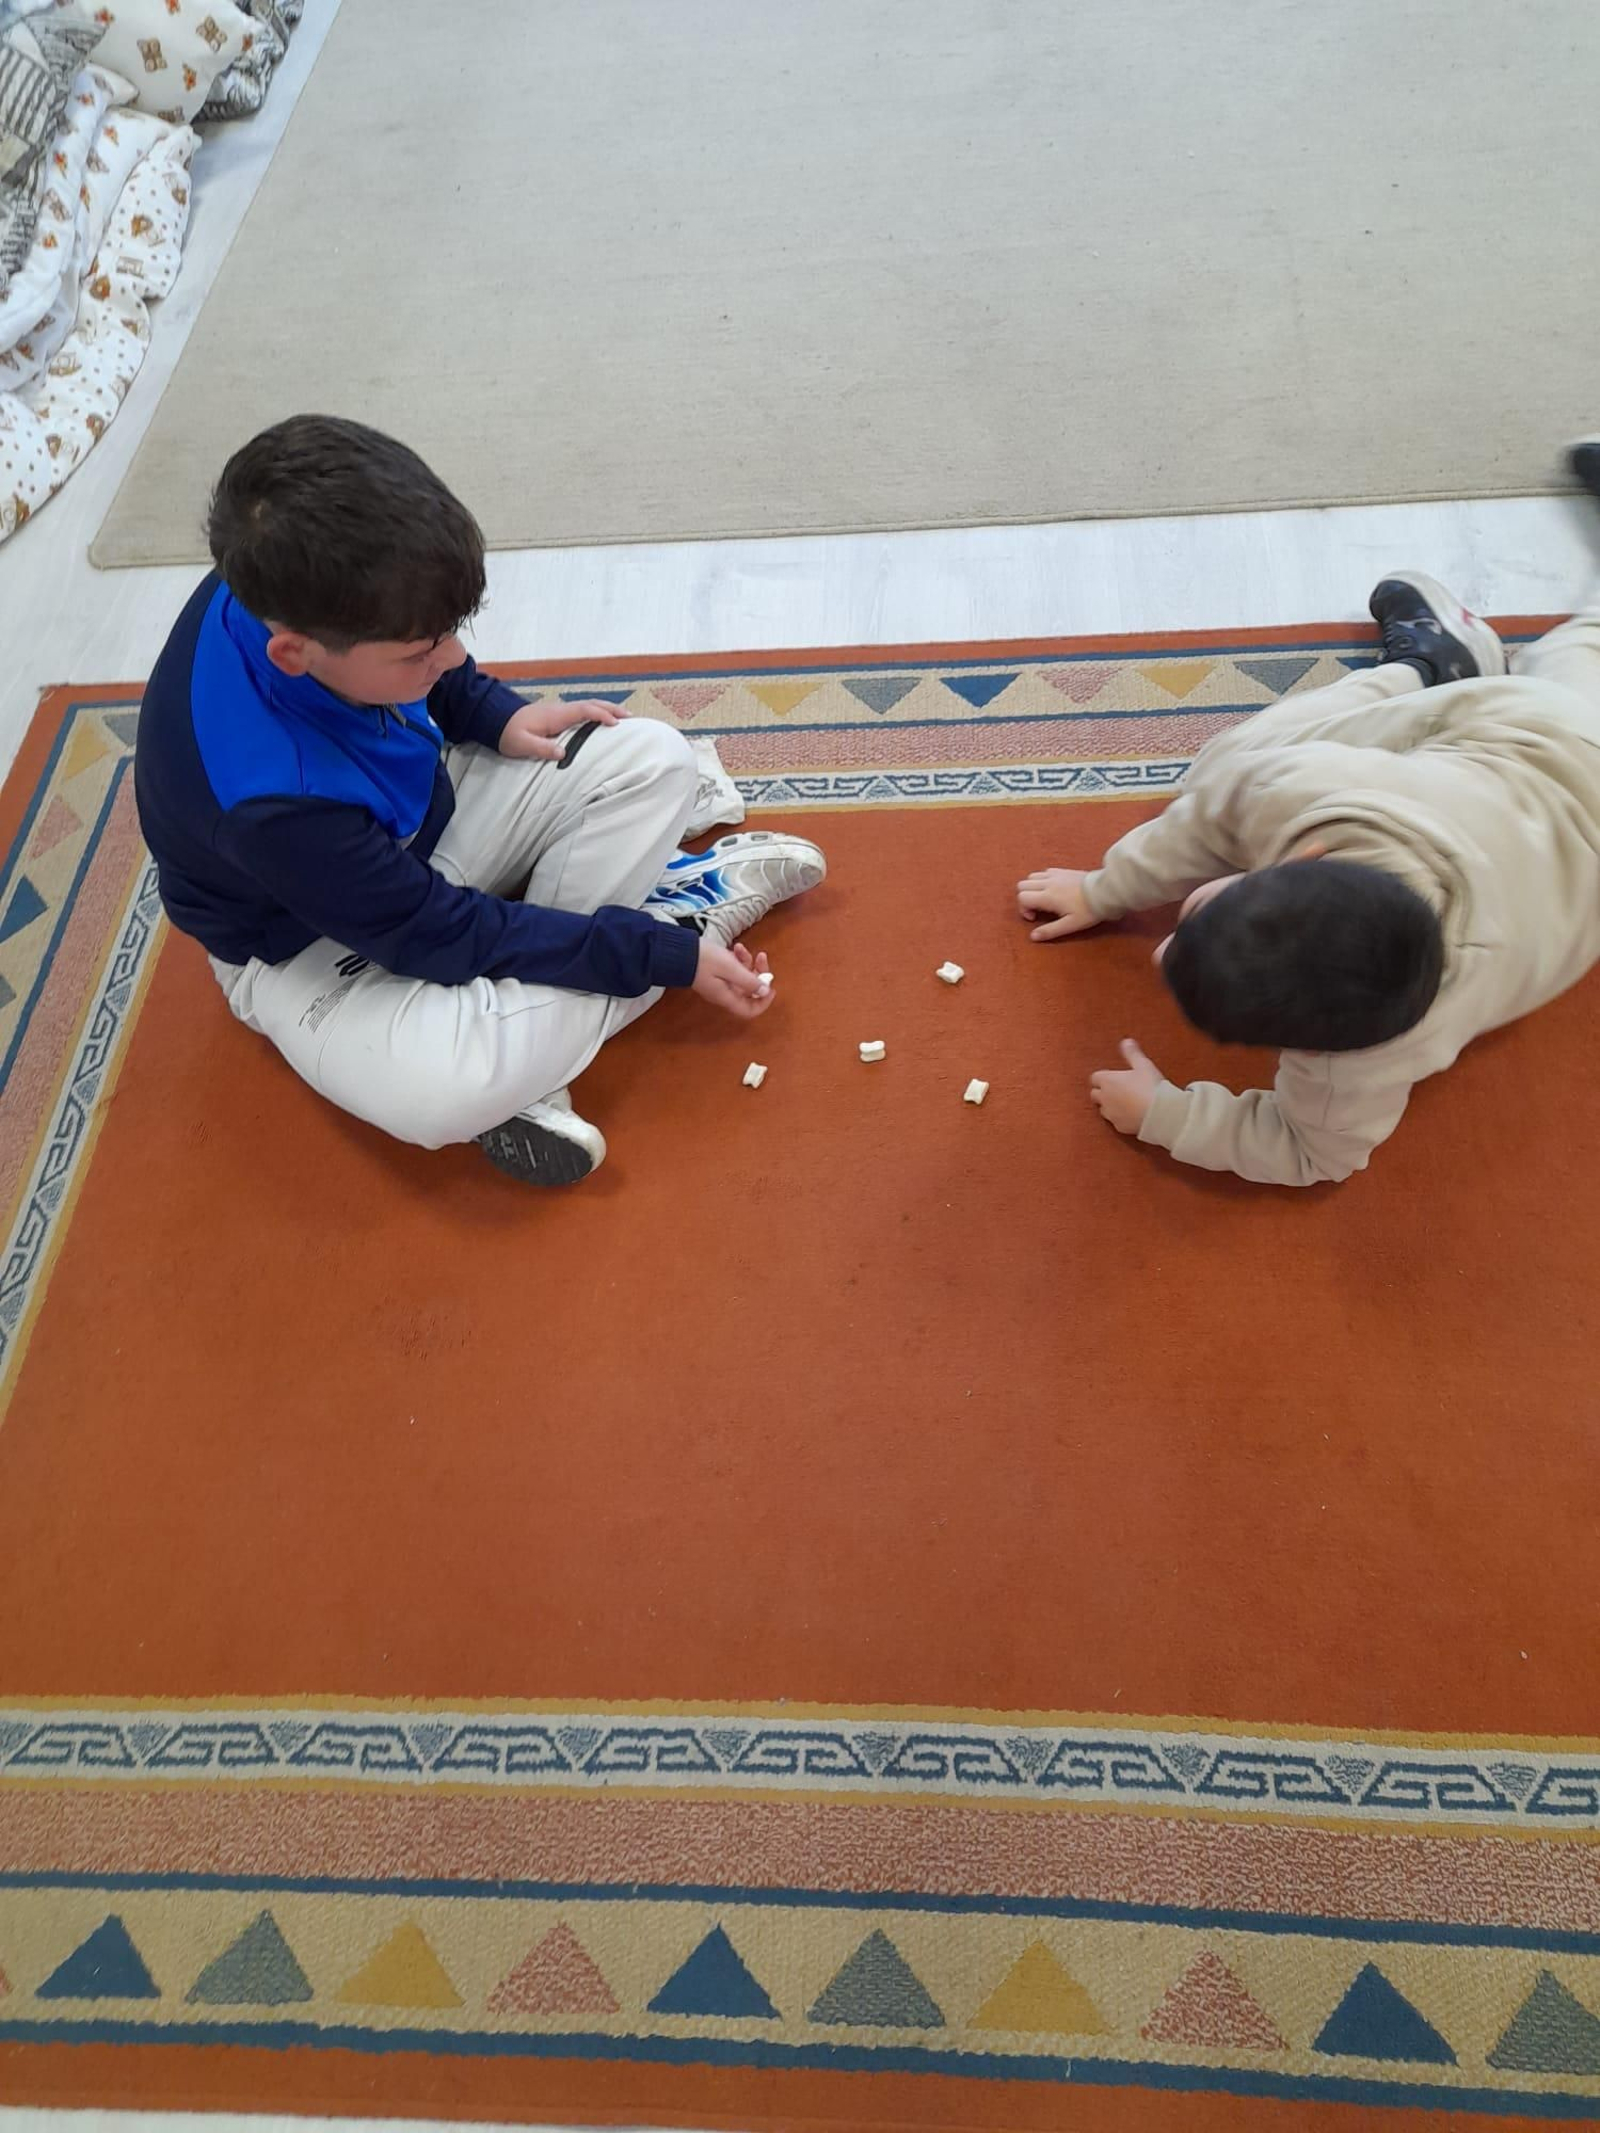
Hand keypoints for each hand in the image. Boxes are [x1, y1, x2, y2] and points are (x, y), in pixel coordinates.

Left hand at [499, 697, 627, 761]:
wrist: (495, 720)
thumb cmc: (509, 733)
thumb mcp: (522, 744)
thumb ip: (542, 748)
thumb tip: (562, 753)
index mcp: (555, 715)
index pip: (584, 711)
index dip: (601, 715)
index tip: (616, 724)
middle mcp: (560, 710)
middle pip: (591, 704)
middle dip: (611, 709)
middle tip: (630, 717)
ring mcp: (559, 711)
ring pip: (588, 706)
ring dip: (606, 710)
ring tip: (622, 718)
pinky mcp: (557, 716)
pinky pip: (582, 711)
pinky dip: (596, 713)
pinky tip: (601, 721)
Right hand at [692, 939, 772, 1018]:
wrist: (679, 951)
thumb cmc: (703, 960)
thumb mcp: (730, 968)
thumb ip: (749, 981)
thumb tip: (765, 991)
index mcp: (728, 997)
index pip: (750, 1010)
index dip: (764, 1002)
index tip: (770, 987)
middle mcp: (725, 993)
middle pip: (750, 991)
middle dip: (759, 974)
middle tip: (761, 957)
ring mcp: (720, 983)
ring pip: (743, 976)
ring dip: (748, 962)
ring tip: (742, 948)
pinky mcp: (716, 972)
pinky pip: (733, 968)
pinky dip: (738, 958)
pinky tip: (736, 947)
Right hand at [1017, 866, 1098, 940]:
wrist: (1105, 892)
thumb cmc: (1088, 910)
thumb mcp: (1070, 925)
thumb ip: (1050, 930)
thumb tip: (1033, 937)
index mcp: (1047, 896)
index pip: (1022, 897)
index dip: (1024, 909)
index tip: (1035, 918)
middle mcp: (1048, 882)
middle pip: (1022, 885)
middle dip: (1025, 898)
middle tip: (1038, 909)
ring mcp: (1055, 874)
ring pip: (1032, 876)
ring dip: (1033, 888)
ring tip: (1044, 899)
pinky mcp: (1063, 870)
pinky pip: (1045, 872)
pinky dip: (1042, 880)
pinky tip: (1054, 889)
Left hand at [1089, 1039, 1163, 1135]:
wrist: (1159, 1113)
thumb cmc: (1150, 1087)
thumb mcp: (1143, 1065)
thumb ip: (1132, 1053)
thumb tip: (1126, 1041)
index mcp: (1108, 1081)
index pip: (1095, 1077)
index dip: (1103, 1077)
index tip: (1112, 1076)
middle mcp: (1105, 1098)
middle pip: (1094, 1094)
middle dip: (1102, 1092)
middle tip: (1116, 1089)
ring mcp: (1111, 1114)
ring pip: (1103, 1110)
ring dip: (1110, 1105)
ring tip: (1124, 1102)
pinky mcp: (1119, 1127)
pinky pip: (1115, 1122)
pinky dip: (1120, 1118)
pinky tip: (1131, 1115)